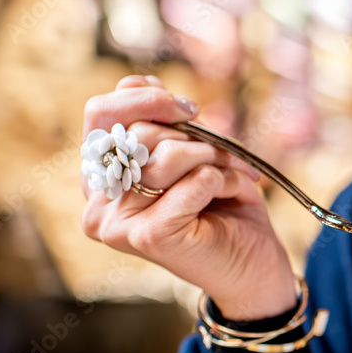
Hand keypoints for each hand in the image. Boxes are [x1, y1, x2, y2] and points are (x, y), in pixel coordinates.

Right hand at [81, 75, 296, 319]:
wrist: (253, 269)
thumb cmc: (223, 208)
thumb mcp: (191, 152)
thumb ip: (159, 122)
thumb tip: (140, 84)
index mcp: (101, 177)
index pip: (99, 113)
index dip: (145, 98)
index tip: (189, 108)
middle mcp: (98, 201)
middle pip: (139, 132)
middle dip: (196, 135)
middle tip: (228, 154)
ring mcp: (117, 223)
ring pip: (166, 156)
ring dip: (215, 158)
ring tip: (234, 177)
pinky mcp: (147, 237)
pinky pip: (192, 181)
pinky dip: (222, 180)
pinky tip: (231, 197)